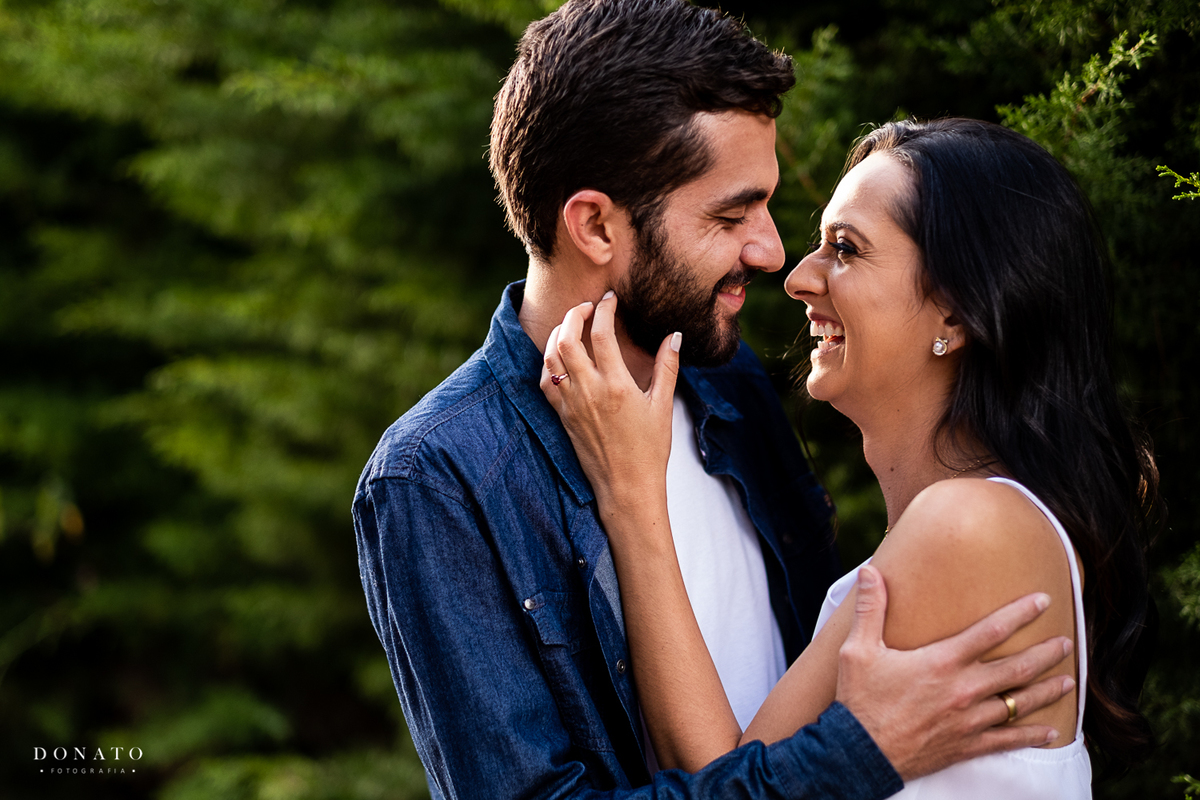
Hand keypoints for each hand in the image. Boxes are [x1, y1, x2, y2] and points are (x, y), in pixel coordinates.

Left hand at [539, 292, 680, 511]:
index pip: (602, 333)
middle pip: (567, 339)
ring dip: (556, 335)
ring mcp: (571, 405)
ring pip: (550, 358)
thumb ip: (667, 368)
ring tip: (570, 326)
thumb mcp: (663, 406)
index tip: (610, 300)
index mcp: (616, 386)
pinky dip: (549, 363)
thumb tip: (674, 337)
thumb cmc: (649, 450)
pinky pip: (545, 383)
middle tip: (586, 307)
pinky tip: (560, 357)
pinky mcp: (562, 417)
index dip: (604, 310)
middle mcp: (589, 392)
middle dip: (573, 315)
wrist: (626, 487)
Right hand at [836, 565, 1074, 781]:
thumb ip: (870, 609)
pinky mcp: (966, 745)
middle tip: (1066, 642)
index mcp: (942, 661)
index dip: (1020, 613)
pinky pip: (1008, 740)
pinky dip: (1031, 736)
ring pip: (1019, 703)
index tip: (1043, 601)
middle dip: (1046, 653)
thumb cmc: (860, 699)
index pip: (991, 631)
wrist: (860, 753)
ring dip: (1047, 691)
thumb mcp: (859, 649)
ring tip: (1068, 680)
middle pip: (1018, 668)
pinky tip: (1049, 732)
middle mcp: (963, 689)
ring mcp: (969, 720)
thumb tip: (871, 572)